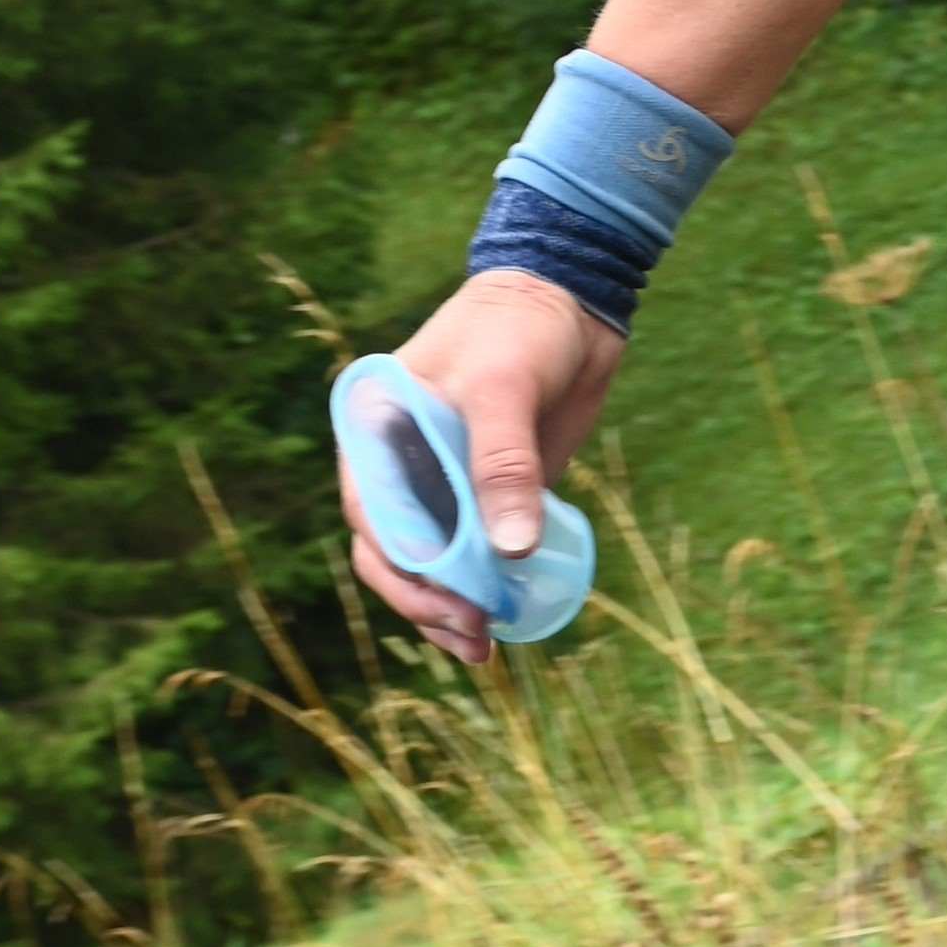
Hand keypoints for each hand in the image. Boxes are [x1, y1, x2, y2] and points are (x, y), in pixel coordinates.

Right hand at [344, 264, 625, 670]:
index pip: (371, 515)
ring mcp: (444, 482)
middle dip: (426, 601)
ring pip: (433, 561)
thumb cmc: (520, 327)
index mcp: (376, 432)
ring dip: (452, 606)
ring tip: (486, 647)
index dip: (400, 569)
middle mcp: (400, 464)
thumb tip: (510, 551)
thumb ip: (502, 464)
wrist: (575, 299)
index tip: (446, 602)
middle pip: (394, 552)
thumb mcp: (504, 387)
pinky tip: (506, 619)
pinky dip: (485, 586)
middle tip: (475, 638)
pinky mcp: (489, 493)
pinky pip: (477, 551)